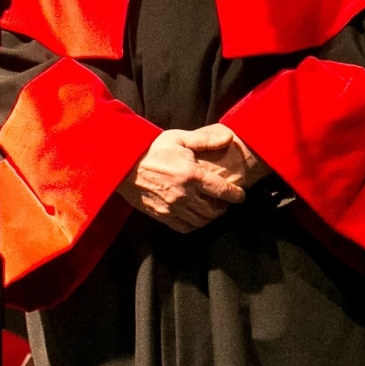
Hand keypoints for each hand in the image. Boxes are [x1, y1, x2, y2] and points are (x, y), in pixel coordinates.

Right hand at [119, 125, 268, 232]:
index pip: (222, 190)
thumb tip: (229, 138)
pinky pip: (184, 227)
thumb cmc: (152, 148)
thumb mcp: (179, 138)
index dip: (236, 195)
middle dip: (223, 207)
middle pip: (214, 210)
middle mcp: (184, 194)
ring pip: (201, 221)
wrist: (123, 163)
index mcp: (192, 175)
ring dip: (210, 217)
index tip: (241, 196)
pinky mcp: (161, 215)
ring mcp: (172, 207)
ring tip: (212, 209)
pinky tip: (195, 216)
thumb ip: (206, 140)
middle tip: (225, 202)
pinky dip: (194, 225)